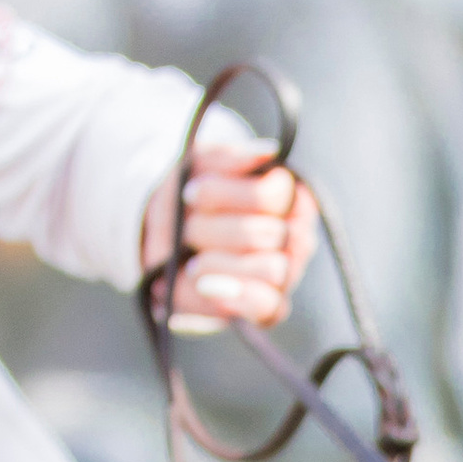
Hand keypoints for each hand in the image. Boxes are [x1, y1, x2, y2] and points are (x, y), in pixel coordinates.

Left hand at [140, 142, 317, 329]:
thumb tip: (270, 153)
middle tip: (187, 229)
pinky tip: (205, 288)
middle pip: (262, 234)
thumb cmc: (191, 196)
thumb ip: (231, 158)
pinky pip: (266, 308)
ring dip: (218, 264)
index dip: (224, 195)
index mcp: (290, 197)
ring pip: (269, 270)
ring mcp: (288, 274)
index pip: (271, 194)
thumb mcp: (200, 166)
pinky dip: (233, 297)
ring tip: (190, 262)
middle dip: (211, 231)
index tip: (190, 194)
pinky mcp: (271, 307)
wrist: (164, 236)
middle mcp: (297, 236)